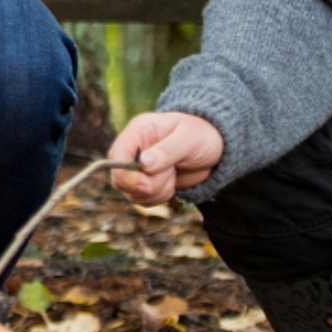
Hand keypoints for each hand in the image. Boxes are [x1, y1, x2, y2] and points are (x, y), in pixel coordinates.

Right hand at [107, 112, 223, 205]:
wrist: (215, 147)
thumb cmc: (201, 134)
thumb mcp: (188, 138)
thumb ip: (166, 150)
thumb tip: (143, 164)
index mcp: (137, 132)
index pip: (116, 157)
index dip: (127, 175)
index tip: (148, 184)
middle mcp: (133, 150)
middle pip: (120, 180)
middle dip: (147, 185)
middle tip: (171, 174)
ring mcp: (138, 168)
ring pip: (132, 194)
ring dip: (157, 192)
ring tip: (174, 174)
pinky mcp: (146, 183)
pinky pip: (143, 200)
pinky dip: (160, 197)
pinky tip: (173, 183)